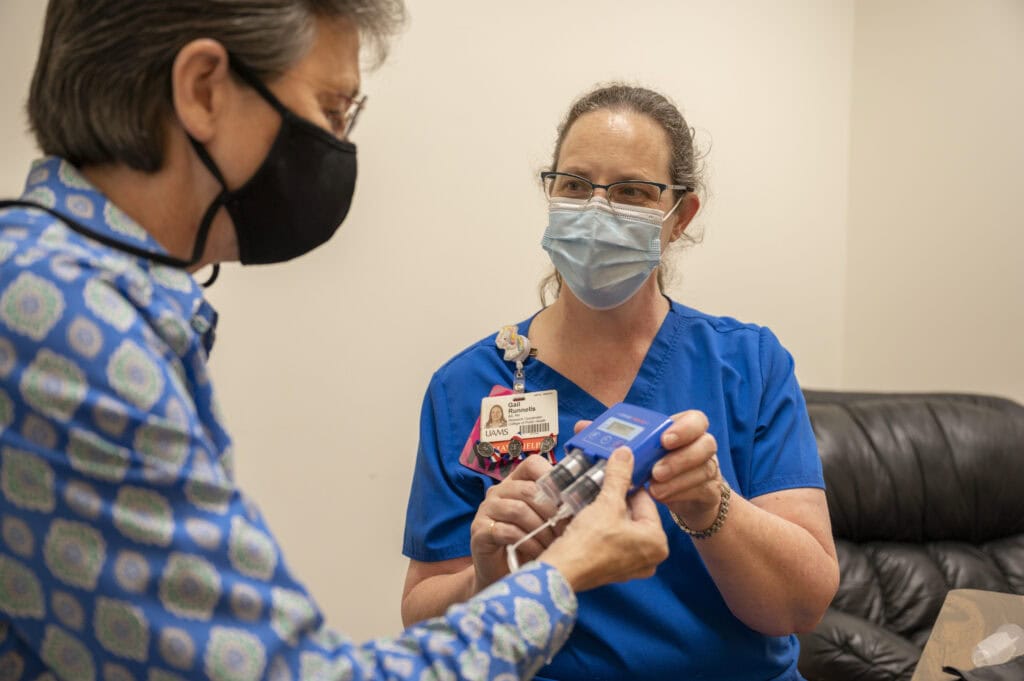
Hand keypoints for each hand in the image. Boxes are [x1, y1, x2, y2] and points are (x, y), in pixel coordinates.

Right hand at [469, 455, 559, 590]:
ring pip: (518, 510)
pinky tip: (538, 553)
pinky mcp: (480, 531)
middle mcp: (498, 492)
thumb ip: (558, 507)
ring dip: (540, 529)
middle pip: (528, 490)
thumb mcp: (545, 522)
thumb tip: (584, 500)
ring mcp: (486, 510)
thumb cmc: (529, 545)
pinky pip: (507, 531)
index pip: (533, 464)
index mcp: (516, 483)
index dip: (553, 477)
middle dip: (551, 512)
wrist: (504, 575)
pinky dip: (528, 543)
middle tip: (564, 530)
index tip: (568, 498)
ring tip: (552, 544)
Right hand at [539, 448, 668, 591]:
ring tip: (593, 506)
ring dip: (609, 515)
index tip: (614, 476)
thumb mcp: (607, 503)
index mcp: (658, 542)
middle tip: (600, 491)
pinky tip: (590, 524)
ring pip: (623, 528)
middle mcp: (651, 558)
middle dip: (617, 501)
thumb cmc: (589, 542)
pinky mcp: (616, 571)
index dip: (626, 486)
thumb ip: (619, 476)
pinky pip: (614, 542)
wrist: (563, 570)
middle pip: (635, 515)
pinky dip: (604, 531)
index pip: (645, 500)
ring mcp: (633, 567)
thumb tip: (625, 453)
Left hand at [648, 410, 722, 531]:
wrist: (682, 497)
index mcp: (688, 430)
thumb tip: (608, 440)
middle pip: (706, 444)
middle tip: (656, 471)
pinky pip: (702, 490)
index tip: (664, 440)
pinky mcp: (711, 491)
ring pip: (705, 469)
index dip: (683, 428)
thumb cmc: (660, 466)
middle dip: (679, 458)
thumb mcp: (648, 453)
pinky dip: (680, 494)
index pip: (696, 420)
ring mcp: (711, 468)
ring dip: (677, 480)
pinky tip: (663, 496)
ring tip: (654, 489)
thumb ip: (636, 444)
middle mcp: (703, 446)